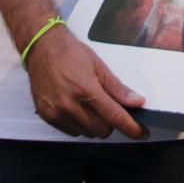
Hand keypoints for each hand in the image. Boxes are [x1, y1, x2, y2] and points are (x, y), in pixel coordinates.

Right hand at [24, 26, 147, 139]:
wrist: (41, 49)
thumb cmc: (70, 54)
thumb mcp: (99, 66)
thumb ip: (118, 88)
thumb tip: (137, 102)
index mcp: (86, 90)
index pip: (114, 117)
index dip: (131, 128)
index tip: (142, 133)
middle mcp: (70, 105)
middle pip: (102, 130)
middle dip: (111, 122)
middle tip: (110, 107)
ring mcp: (57, 113)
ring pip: (87, 133)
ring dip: (95, 124)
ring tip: (90, 105)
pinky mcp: (47, 117)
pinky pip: (72, 132)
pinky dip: (80, 125)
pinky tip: (77, 108)